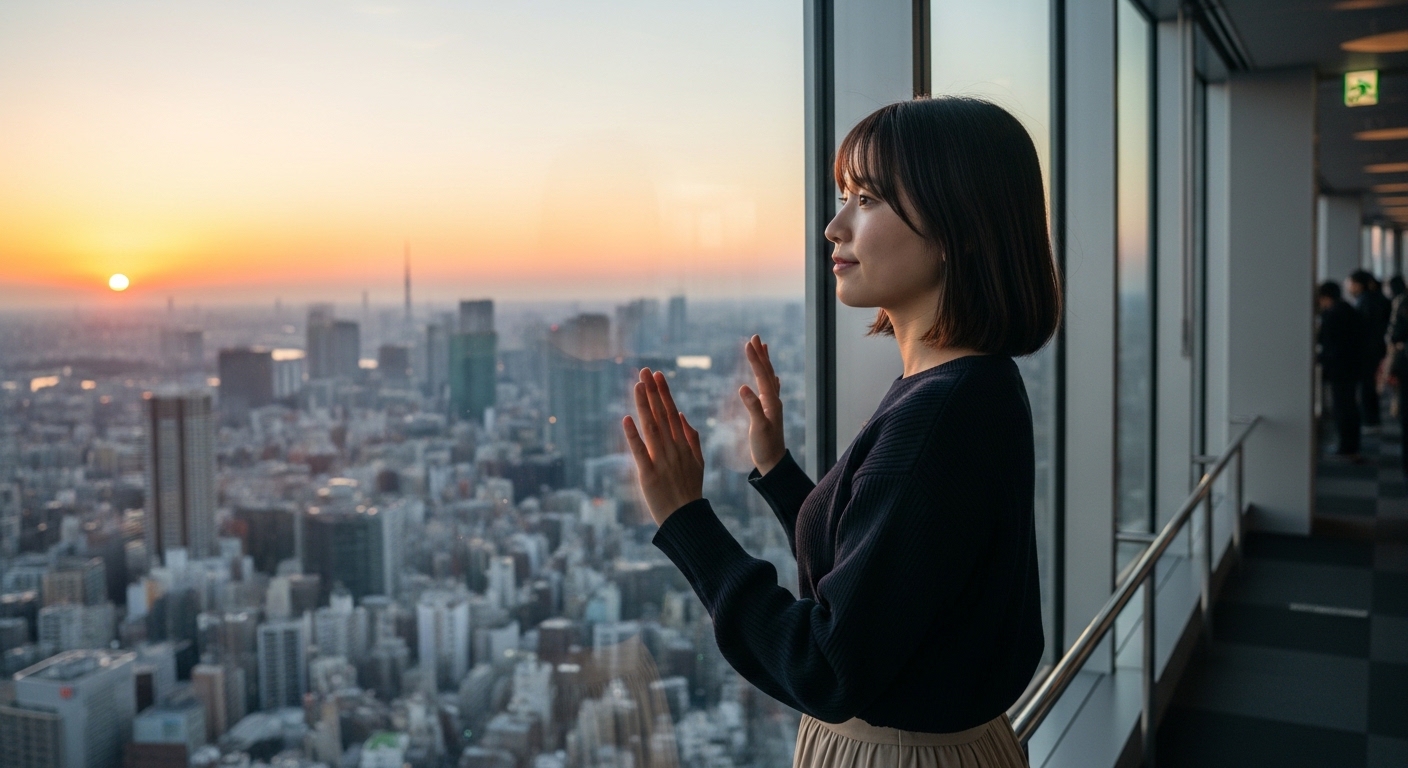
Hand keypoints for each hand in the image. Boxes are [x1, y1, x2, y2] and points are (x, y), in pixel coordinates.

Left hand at [623, 368, 703, 525]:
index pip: (671, 412)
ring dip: (644, 405)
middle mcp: (673, 448)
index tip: (657, 375)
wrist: (686, 518)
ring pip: (651, 427)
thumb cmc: (690, 491)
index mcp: (683, 444)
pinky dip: (633, 435)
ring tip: (638, 386)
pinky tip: (627, 419)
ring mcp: (661, 460)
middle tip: (645, 371)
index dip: (663, 393)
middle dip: (653, 392)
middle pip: (661, 415)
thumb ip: (692, 438)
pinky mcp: (648, 474)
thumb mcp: (698, 462)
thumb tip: (682, 415)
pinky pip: (640, 451)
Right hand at [739, 334, 785, 474]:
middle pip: (767, 372)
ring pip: (769, 378)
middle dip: (761, 354)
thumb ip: (752, 407)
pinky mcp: (769, 412)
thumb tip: (743, 387)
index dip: (754, 359)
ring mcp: (772, 406)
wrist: (773, 463)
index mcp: (770, 402)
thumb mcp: (758, 428)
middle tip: (755, 336)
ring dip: (765, 362)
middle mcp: (774, 401)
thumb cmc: (765, 447)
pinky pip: (769, 389)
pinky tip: (772, 377)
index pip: (762, 375)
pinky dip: (768, 378)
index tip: (748, 343)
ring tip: (764, 348)